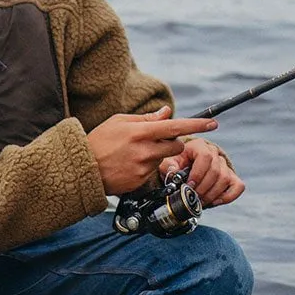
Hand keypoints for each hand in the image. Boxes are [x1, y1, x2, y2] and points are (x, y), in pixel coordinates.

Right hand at [87, 105, 218, 195]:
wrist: (82, 169)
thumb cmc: (99, 141)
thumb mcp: (119, 121)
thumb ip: (146, 118)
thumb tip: (167, 113)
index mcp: (140, 132)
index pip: (175, 127)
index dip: (196, 125)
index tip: (212, 124)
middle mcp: (144, 151)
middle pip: (176, 147)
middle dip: (173, 143)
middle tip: (156, 140)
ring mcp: (143, 168)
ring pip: (165, 159)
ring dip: (158, 155)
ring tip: (136, 153)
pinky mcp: (140, 181)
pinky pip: (153, 172)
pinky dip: (147, 167)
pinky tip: (129, 165)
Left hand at [158, 137, 244, 207]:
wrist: (183, 166)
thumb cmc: (175, 163)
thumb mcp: (167, 162)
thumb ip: (169, 167)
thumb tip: (173, 174)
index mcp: (199, 145)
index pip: (205, 157)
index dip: (198, 173)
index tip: (189, 185)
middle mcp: (214, 152)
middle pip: (216, 171)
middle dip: (203, 188)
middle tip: (193, 197)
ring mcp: (224, 164)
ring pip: (225, 179)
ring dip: (212, 194)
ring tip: (200, 201)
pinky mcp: (231, 176)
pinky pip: (238, 186)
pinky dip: (227, 196)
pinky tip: (214, 201)